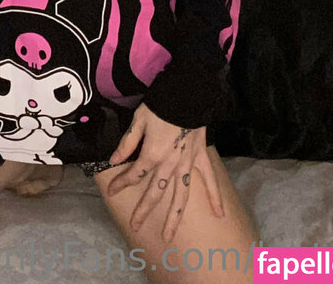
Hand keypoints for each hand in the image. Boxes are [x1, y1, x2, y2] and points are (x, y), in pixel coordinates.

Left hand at [105, 101, 223, 241]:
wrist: (186, 94)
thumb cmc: (160, 105)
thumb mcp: (138, 120)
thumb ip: (127, 143)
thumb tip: (113, 160)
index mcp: (152, 155)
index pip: (134, 174)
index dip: (121, 183)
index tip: (112, 191)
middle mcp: (169, 165)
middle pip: (154, 193)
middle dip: (143, 210)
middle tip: (135, 225)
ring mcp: (187, 164)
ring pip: (180, 197)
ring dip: (174, 218)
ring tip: (168, 237)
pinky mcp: (200, 158)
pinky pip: (209, 180)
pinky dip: (215, 196)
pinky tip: (220, 214)